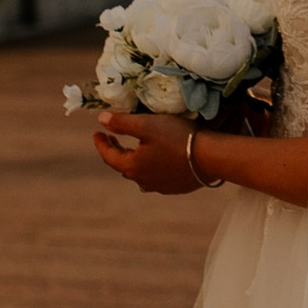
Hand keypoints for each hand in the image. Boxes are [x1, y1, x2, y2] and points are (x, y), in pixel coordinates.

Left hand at [92, 110, 208, 195]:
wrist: (210, 158)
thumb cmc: (176, 138)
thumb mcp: (146, 124)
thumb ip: (122, 122)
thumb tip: (101, 119)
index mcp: (132, 167)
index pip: (109, 156)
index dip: (101, 144)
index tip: (96, 133)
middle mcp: (142, 181)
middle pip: (123, 166)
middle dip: (116, 151)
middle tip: (112, 138)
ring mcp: (160, 186)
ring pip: (140, 173)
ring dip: (134, 160)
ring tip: (134, 149)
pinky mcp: (176, 187)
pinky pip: (156, 177)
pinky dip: (151, 166)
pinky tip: (158, 159)